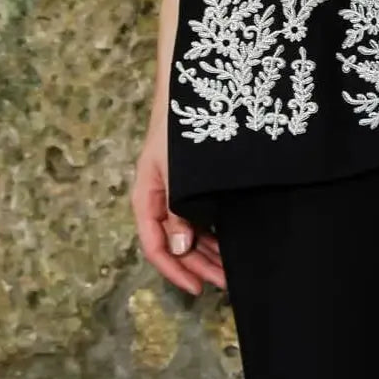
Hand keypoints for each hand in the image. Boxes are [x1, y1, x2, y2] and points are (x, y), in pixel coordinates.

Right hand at [131, 114, 225, 293]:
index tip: (197, 288)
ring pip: (189, 233)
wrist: (188, 89)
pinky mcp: (194, 184)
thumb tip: (180, 247)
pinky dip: (213, 233)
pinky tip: (230, 243)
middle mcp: (161, 199)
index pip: (155, 245)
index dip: (175, 270)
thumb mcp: (174, 169)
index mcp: (148, 197)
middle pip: (176, 244)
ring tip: (231, 269)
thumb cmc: (178, 127)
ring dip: (208, 253)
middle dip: (199, 266)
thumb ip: (177, 207)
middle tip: (225, 283)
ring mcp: (177, 192)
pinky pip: (200, 217)